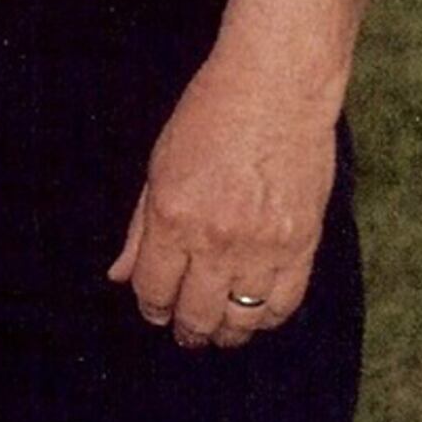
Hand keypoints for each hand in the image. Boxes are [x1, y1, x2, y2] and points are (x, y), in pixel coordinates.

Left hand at [106, 55, 335, 349]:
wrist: (275, 88)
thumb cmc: (210, 115)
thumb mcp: (159, 164)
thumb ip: (139, 227)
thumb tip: (119, 275)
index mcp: (172, 216)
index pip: (153, 289)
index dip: (151, 307)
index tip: (154, 310)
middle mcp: (215, 240)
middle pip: (196, 314)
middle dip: (186, 330)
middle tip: (186, 333)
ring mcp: (262, 247)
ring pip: (241, 320)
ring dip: (226, 332)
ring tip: (219, 330)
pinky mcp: (302, 246)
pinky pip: (283, 305)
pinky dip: (267, 318)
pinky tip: (255, 314)